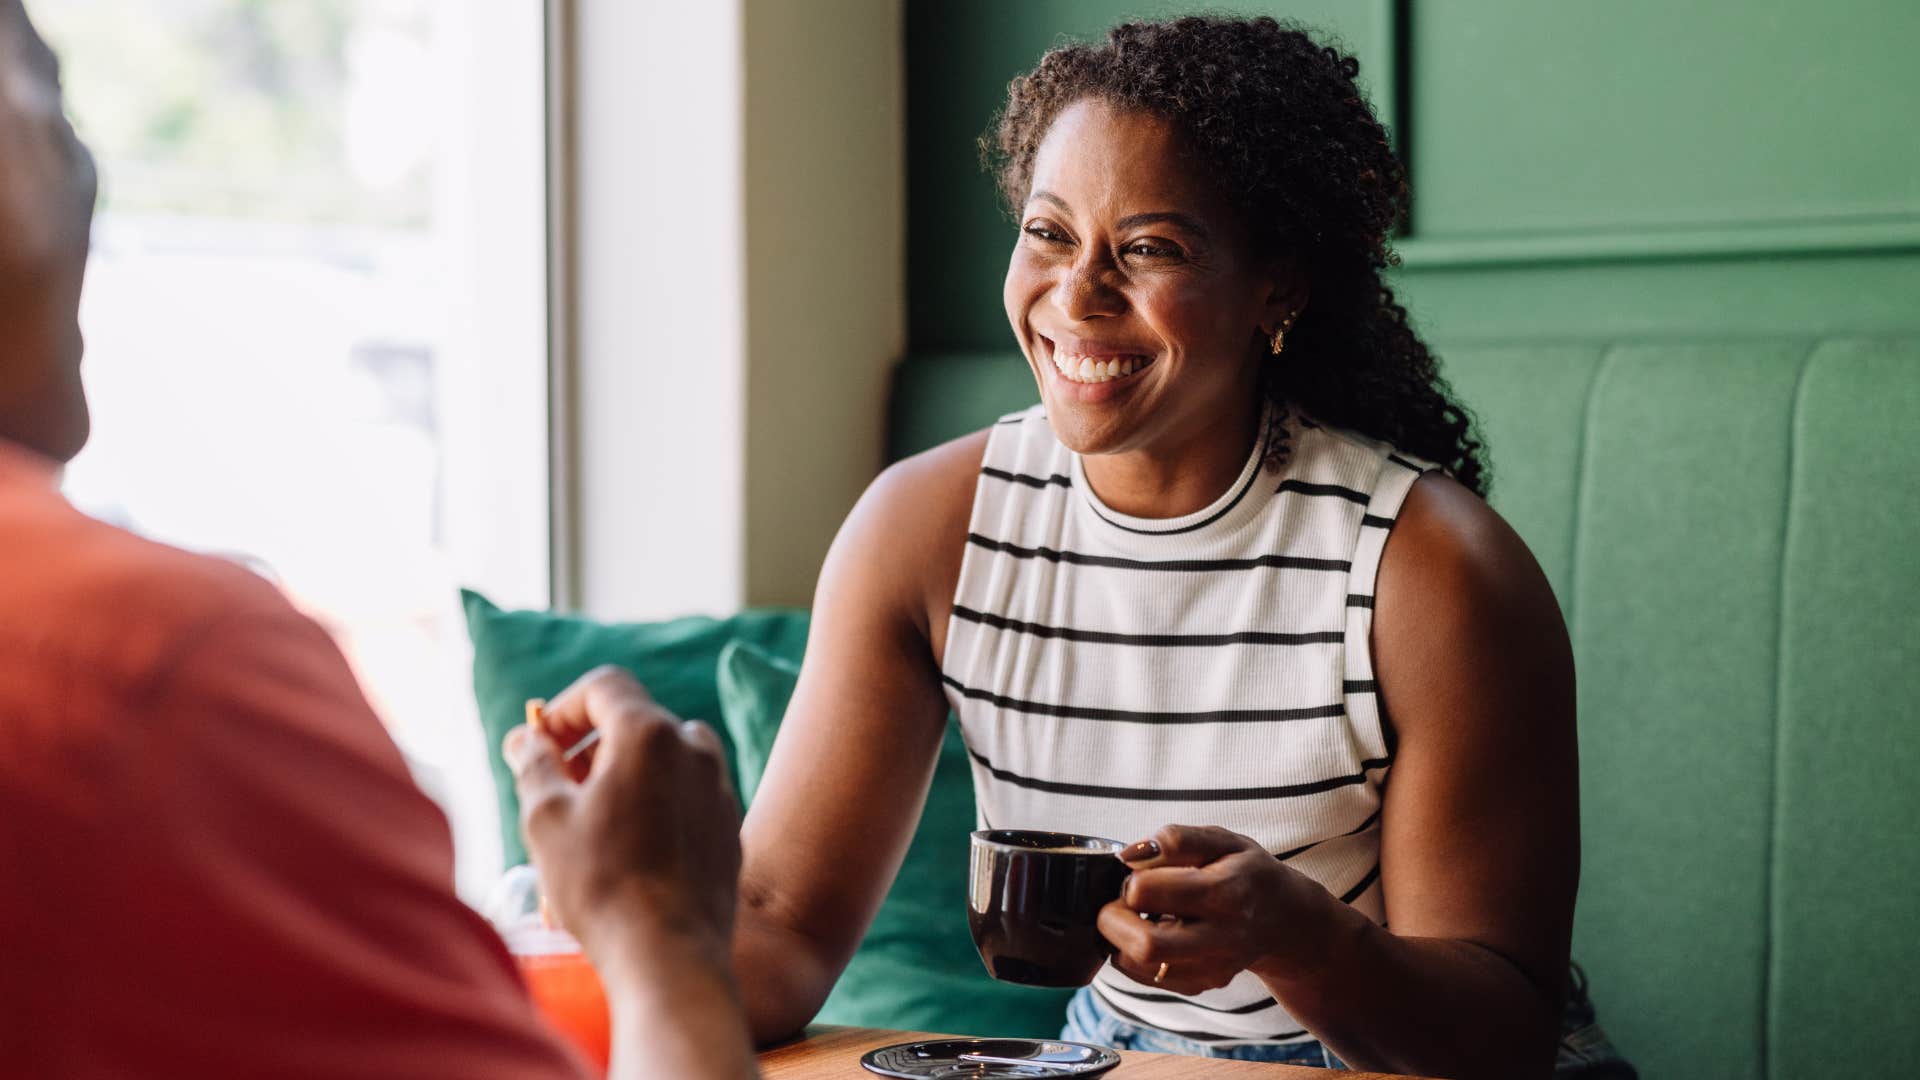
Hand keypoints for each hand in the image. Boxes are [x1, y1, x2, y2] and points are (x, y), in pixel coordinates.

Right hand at [504, 666, 742, 976]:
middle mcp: (694, 749)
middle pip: (636, 720)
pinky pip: (686, 793)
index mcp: (650, 734)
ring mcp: (718, 786)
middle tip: (557, 782)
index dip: (563, 707)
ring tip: (592, 814)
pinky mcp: (728, 825)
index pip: (605, 686)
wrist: (670, 954)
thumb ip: (534, 764)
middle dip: (590, 742)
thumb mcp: (546, 818)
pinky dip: (655, 799)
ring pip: (665, 756)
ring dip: (626, 770)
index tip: (540, 744)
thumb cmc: (601, 883)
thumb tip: (524, 739)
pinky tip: (629, 845)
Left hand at [1098, 825, 1337, 995]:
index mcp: (1224, 891)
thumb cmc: (1246, 872)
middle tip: (1117, 902)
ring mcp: (1212, 967)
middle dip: (1112, 920)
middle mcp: (1221, 937)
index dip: (1129, 879)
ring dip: (1120, 939)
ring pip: (1141, 966)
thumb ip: (1177, 839)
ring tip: (1134, 916)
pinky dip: (1133, 956)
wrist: (1284, 919)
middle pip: (1145, 945)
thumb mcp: (1223, 840)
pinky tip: (1148, 932)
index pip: (1148, 892)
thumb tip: (1129, 855)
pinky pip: (1147, 978)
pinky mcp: (1202, 984)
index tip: (1134, 872)